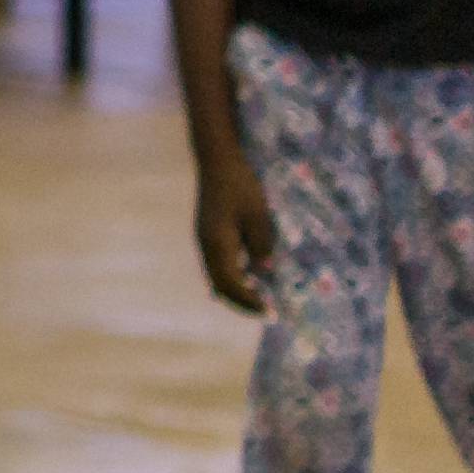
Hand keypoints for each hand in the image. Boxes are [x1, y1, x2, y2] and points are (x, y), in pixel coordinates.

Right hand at [195, 146, 279, 311]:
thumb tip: (263, 271)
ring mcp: (205, 239)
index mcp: (217, 243)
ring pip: (216, 275)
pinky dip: (231, 277)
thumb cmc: (240, 185)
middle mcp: (206, 245)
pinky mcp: (208, 233)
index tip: (269, 310)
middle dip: (240, 301)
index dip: (248, 300)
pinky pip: (217, 264)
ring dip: (235, 290)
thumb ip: (260, 244)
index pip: (229, 283)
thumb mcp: (257, 215)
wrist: (217, 161)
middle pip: (218, 285)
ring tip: (258, 299)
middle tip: (265, 311)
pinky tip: (248, 277)